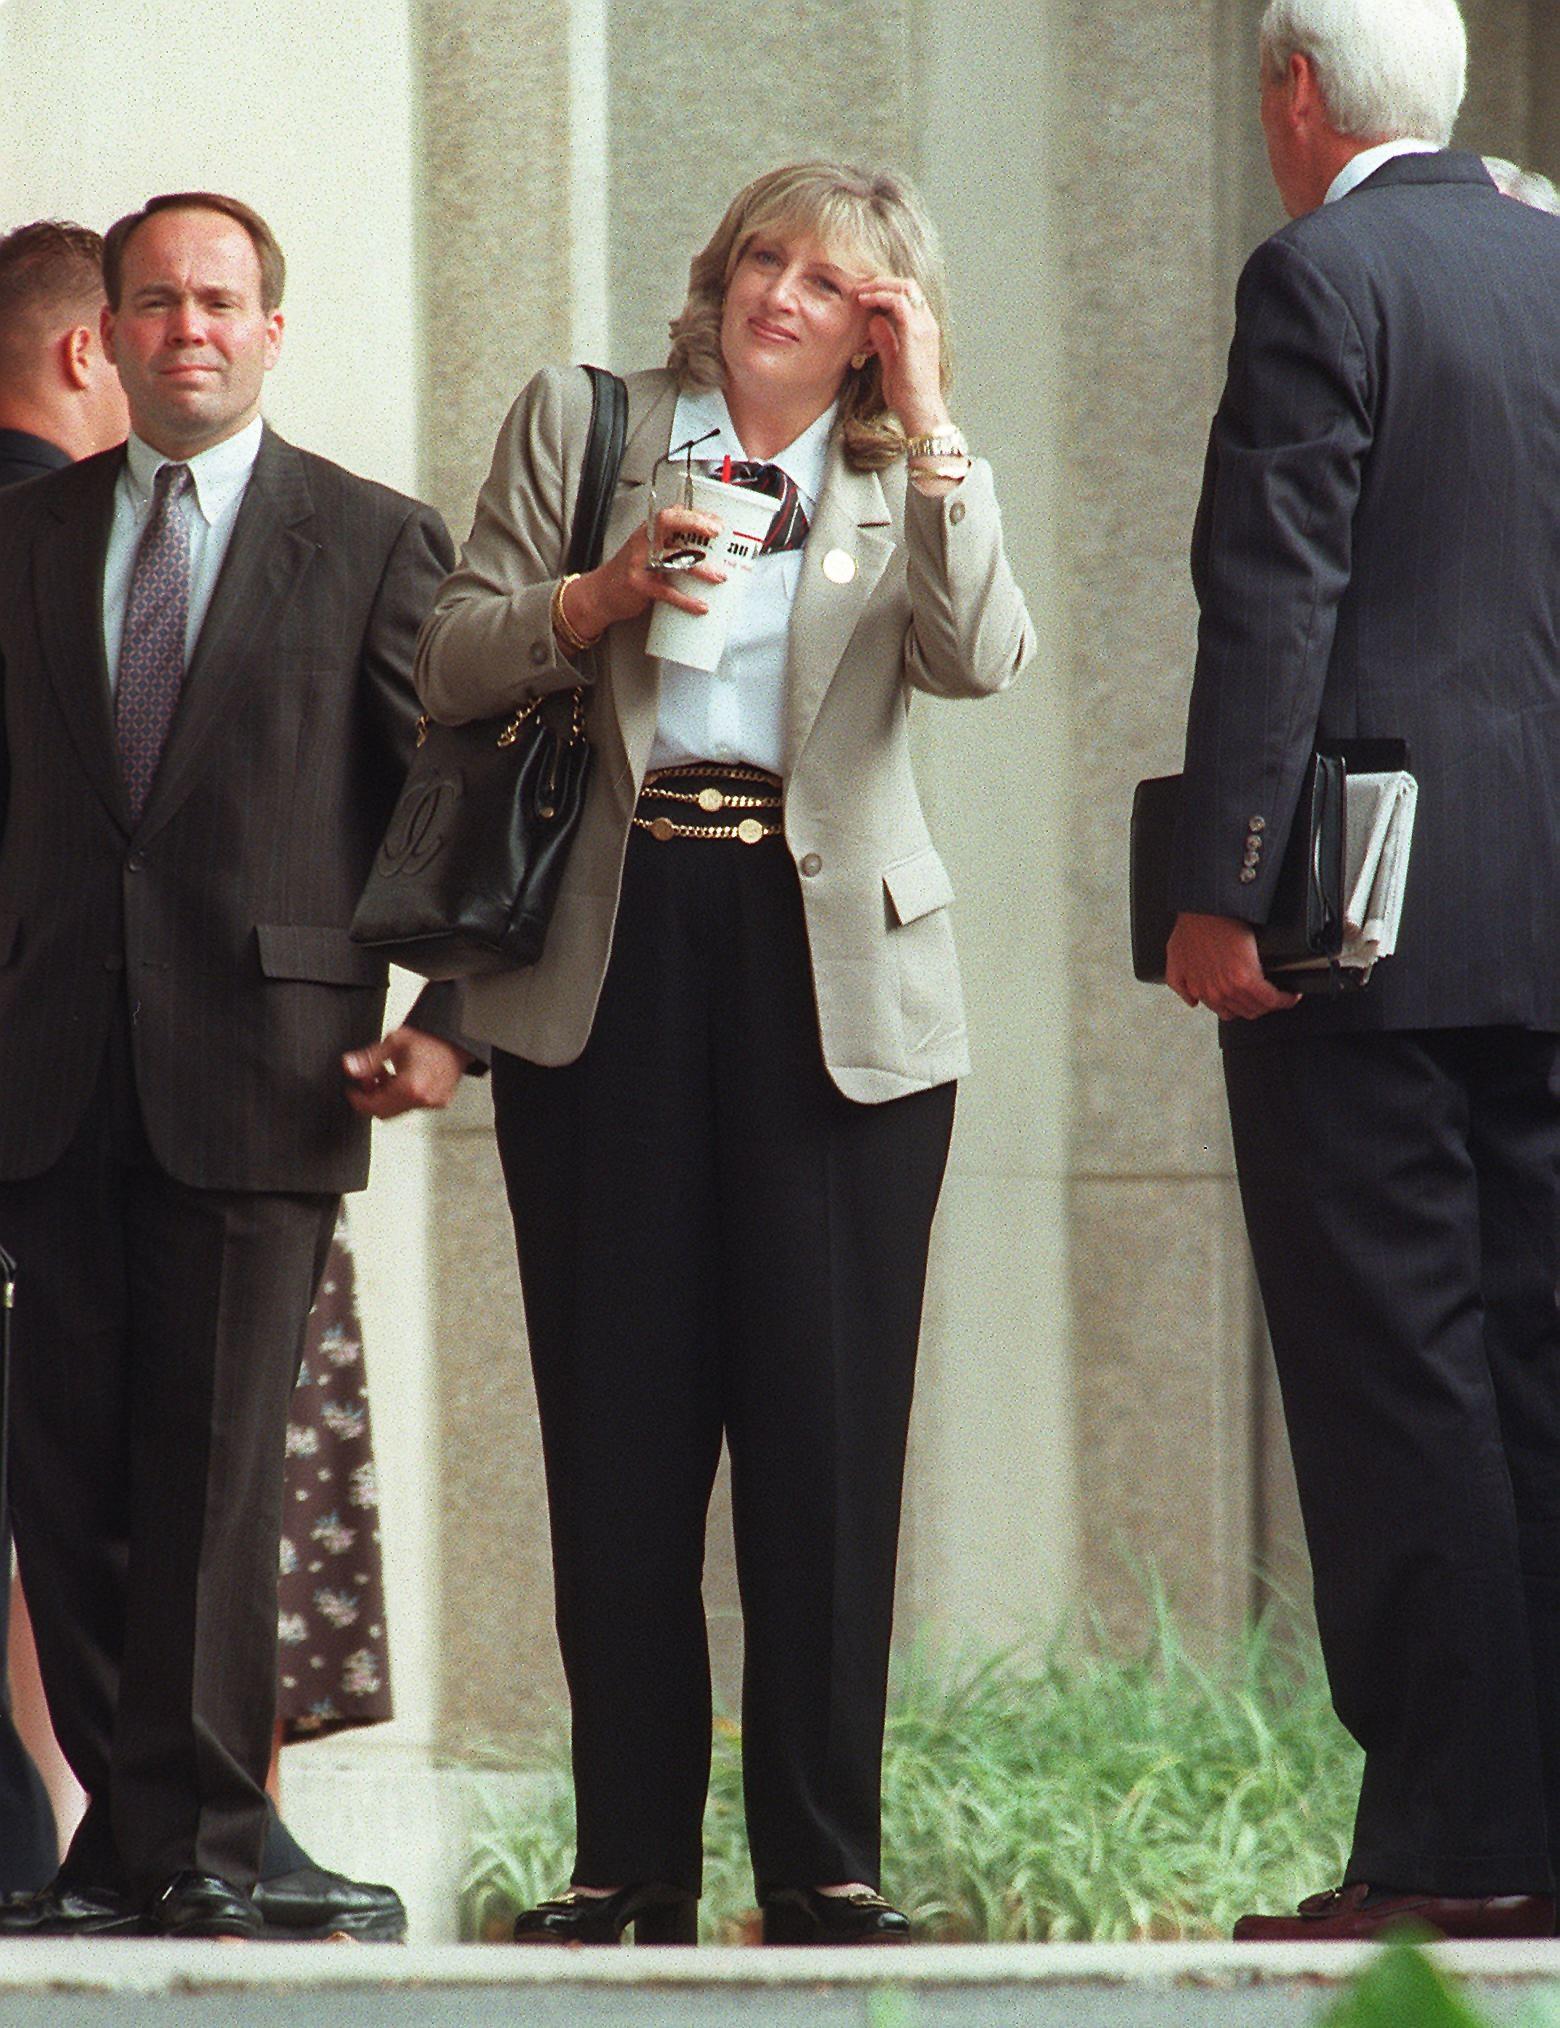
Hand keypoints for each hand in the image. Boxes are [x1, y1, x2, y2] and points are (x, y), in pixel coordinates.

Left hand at [343, 1026, 471, 1117]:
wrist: (457, 1038)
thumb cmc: (430, 1038)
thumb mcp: (393, 1042)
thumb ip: (368, 1059)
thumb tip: (349, 1067)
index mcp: (410, 1086)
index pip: (373, 1106)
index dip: (357, 1099)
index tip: (352, 1090)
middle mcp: (423, 1099)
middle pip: (384, 1113)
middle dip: (372, 1098)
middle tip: (370, 1079)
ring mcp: (433, 1103)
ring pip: (398, 1110)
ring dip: (387, 1097)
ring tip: (388, 1074)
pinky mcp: (440, 1102)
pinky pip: (413, 1106)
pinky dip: (403, 1096)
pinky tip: (404, 1078)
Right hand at [562, 507, 726, 642]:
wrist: (599, 594)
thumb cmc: (628, 573)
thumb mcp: (646, 552)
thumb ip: (669, 546)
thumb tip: (706, 549)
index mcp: (648, 532)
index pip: (671, 513)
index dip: (695, 514)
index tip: (716, 522)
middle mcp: (643, 542)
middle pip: (669, 523)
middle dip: (695, 523)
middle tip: (716, 533)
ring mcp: (639, 562)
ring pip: (673, 558)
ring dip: (700, 568)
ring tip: (719, 576)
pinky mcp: (639, 585)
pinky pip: (667, 591)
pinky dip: (686, 600)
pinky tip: (700, 606)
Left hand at [854, 274, 947, 437]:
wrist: (920, 411)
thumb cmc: (907, 396)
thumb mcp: (892, 363)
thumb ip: (885, 341)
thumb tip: (873, 321)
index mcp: (924, 330)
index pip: (909, 296)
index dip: (887, 290)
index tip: (865, 295)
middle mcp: (928, 324)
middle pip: (908, 285)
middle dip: (882, 282)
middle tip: (860, 287)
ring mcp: (924, 327)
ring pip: (904, 287)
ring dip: (879, 285)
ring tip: (859, 292)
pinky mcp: (914, 334)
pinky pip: (898, 302)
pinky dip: (880, 297)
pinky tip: (864, 302)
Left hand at [1165, 913, 1301, 1020]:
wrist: (1204, 908)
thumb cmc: (1192, 926)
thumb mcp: (1176, 957)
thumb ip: (1180, 982)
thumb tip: (1192, 1000)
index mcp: (1199, 989)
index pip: (1225, 1011)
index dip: (1240, 1007)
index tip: (1250, 1000)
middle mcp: (1213, 993)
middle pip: (1244, 1013)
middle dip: (1258, 1007)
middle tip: (1269, 997)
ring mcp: (1229, 988)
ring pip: (1258, 1008)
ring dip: (1272, 1004)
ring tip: (1282, 996)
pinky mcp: (1246, 978)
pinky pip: (1271, 998)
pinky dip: (1284, 999)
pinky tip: (1290, 995)